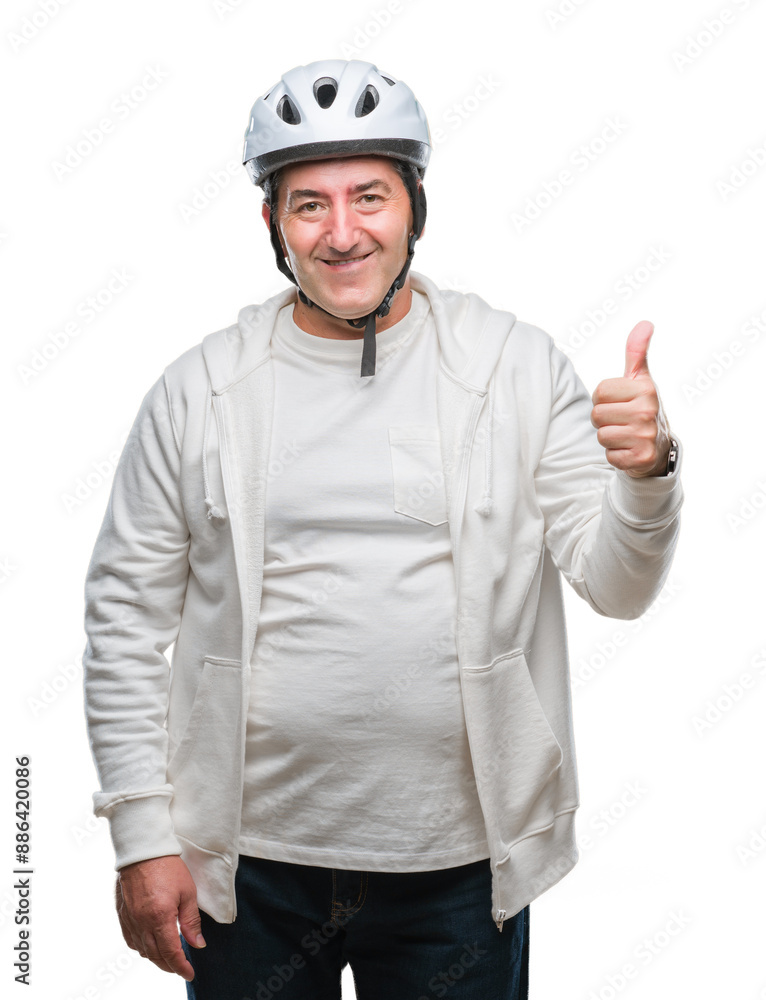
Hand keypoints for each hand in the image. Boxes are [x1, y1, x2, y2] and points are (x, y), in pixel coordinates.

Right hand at [115, 855, 204, 981]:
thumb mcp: (188, 892)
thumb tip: (197, 944)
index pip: (171, 953)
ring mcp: (130, 919)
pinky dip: (141, 947)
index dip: (181, 967)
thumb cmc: (168, 866)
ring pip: (141, 950)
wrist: (144, 849)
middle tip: (181, 967)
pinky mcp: (122, 913)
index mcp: (160, 918)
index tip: (190, 973)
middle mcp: (142, 922)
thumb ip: (191, 921)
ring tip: (168, 957)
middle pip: (155, 955)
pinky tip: (149, 945)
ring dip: (155, 957)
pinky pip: (130, 939)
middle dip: (169, 965)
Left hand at [590, 320, 671, 477]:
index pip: (599, 391)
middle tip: (621, 421)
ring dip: (609, 438)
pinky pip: (609, 456)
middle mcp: (648, 411)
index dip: (603, 399)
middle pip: (597, 415)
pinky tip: (629, 450)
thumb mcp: (641, 379)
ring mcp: (646, 436)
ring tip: (625, 435)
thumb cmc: (643, 409)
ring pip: (601, 436)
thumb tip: (645, 323)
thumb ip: (637, 352)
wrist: (660, 449)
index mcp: (645, 389)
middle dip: (604, 420)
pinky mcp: (641, 458)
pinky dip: (615, 455)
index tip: (619, 403)